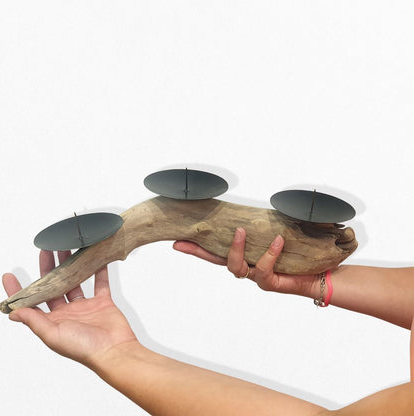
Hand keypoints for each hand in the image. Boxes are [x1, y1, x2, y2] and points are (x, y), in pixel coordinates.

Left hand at [2, 250, 137, 367]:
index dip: (18, 290)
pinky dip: (99, 271)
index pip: (31, 303)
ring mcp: (86, 306)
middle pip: (54, 286)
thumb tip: (12, 313)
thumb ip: (34, 322)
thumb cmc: (84, 348)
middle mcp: (67, 312)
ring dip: (71, 266)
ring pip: (75, 281)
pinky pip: (100, 283)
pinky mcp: (103, 302)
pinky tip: (97, 259)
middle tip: (45, 250)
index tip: (9, 275)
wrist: (113, 350)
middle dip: (48, 268)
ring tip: (67, 249)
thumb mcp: (53, 335)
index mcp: (53, 321)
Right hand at [173, 228, 317, 296]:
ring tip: (241, 231)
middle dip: (197, 252)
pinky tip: (278, 241)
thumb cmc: (296, 252)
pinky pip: (263, 269)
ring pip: (235, 267)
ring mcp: (255, 276)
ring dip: (236, 248)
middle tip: (184, 241)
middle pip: (214, 260)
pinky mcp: (269, 282)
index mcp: (244, 255)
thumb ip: (263, 225)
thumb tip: (255, 206)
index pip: (215, 250)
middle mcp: (246, 266)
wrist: (317, 274)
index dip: (196, 247)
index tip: (177, 241)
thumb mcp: (276, 234)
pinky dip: (270, 253)